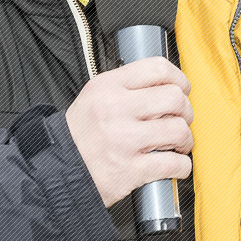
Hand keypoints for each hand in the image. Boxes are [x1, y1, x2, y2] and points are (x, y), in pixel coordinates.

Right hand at [65, 57, 192, 206]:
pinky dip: (182, 166)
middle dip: (185, 112)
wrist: (54, 172)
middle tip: (179, 121)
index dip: (179, 79)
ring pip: (178, 130)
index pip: (158, 68)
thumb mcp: (94, 98)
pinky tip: (175, 165)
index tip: (182, 91)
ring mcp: (123, 141)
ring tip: (177, 145)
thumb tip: (168, 86)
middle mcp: (115, 110)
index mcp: (107, 87)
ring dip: (186, 139)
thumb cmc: (80, 136)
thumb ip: (127, 88)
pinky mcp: (129, 170)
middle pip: (174, 98)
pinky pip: (173, 164)